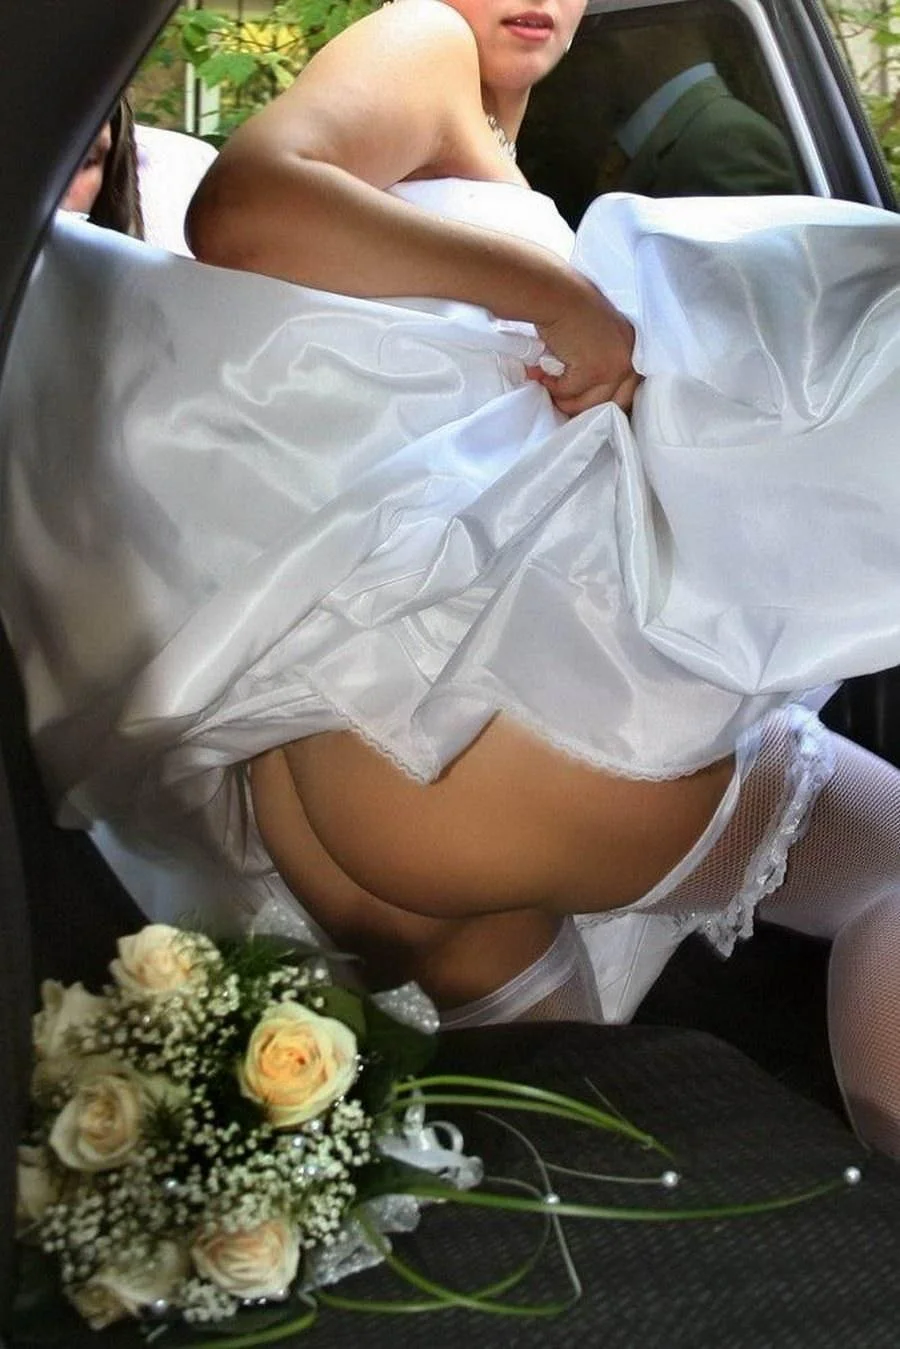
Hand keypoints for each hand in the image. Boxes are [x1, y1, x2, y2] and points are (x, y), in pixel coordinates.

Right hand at [528, 272, 640, 415]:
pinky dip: (551, 386)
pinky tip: (540, 373)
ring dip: (564, 399)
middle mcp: (629, 357)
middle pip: (614, 401)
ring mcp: (613, 366)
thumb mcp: (596, 329)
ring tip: (547, 385)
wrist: (556, 293)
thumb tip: (586, 386)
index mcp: (632, 344)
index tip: (584, 401)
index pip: (628, 386)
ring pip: (589, 403)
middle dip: (586, 406)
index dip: (605, 398)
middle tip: (563, 402)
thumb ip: (600, 353)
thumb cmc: (568, 304)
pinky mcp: (593, 372)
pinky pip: (569, 393)